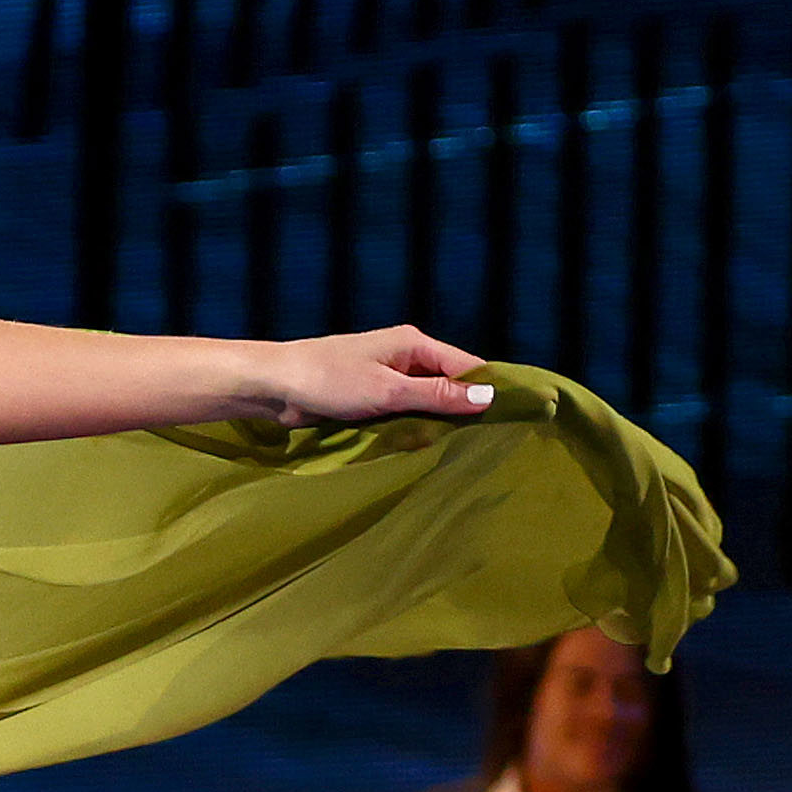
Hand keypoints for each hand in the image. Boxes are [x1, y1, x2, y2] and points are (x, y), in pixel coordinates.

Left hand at [248, 326, 494, 426]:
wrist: (274, 384)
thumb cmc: (329, 380)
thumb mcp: (389, 391)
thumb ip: (437, 395)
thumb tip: (488, 397)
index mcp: (415, 343)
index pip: (469, 366)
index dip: (493, 389)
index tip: (517, 415)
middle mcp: (406, 356)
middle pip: (450, 383)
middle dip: (464, 410)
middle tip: (487, 441)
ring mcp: (387, 376)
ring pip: (427, 401)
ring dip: (436, 422)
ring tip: (459, 448)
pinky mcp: (370, 396)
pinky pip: (404, 411)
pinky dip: (412, 426)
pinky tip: (422, 445)